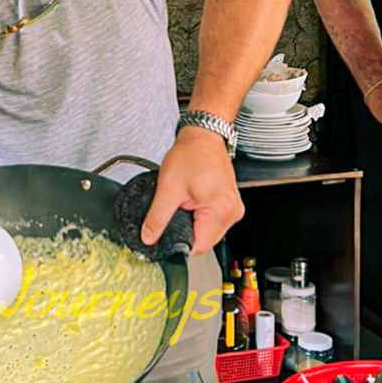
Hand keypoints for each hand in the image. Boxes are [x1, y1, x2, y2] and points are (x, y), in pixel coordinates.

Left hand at [141, 126, 244, 254]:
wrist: (203, 135)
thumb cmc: (191, 154)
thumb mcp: (168, 188)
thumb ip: (157, 217)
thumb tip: (149, 238)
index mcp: (221, 211)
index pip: (198, 246)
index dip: (179, 244)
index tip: (166, 235)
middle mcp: (231, 212)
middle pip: (203, 240)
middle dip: (185, 231)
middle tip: (175, 210)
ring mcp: (232, 208)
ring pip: (207, 231)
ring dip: (192, 223)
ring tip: (184, 202)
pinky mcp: (229, 204)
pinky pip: (211, 221)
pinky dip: (198, 216)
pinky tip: (191, 201)